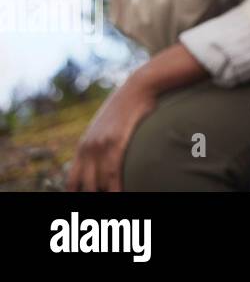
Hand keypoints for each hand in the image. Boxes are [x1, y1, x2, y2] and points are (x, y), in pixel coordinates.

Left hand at [66, 76, 157, 191]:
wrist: (138, 87)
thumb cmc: (127, 107)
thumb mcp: (105, 127)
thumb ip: (99, 144)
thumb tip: (103, 161)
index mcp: (82, 147)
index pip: (72, 182)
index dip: (77, 194)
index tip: (86, 198)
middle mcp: (87, 148)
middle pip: (85, 185)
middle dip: (93, 194)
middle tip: (103, 199)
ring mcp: (100, 145)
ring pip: (98, 182)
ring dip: (106, 192)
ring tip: (115, 196)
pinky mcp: (115, 142)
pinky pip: (112, 173)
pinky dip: (114, 187)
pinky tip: (119, 193)